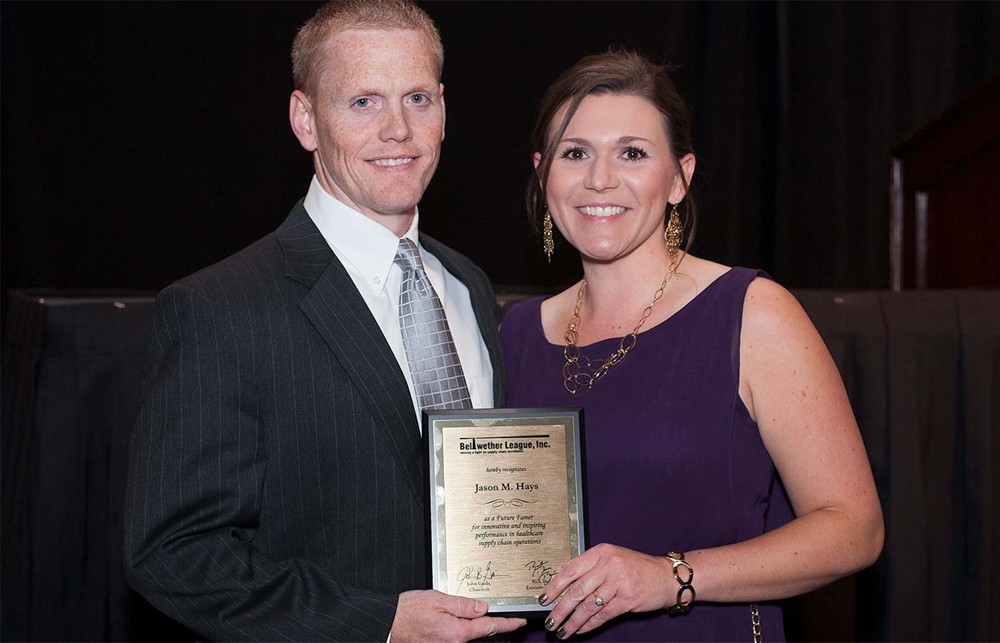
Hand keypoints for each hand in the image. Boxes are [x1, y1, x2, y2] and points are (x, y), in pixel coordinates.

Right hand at [390, 589, 525, 642]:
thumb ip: (463, 604)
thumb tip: (483, 607)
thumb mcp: (438, 599)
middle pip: (477, 631)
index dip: (508, 623)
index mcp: (457, 632)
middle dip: (482, 620)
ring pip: (465, 635)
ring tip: (447, 611)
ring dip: (465, 623)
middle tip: (475, 607)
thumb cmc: (407, 611)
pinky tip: (442, 619)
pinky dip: (455, 628)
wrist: (387, 625)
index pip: (490, 627)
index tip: (520, 621)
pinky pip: (454, 637)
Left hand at [537, 543, 672, 638]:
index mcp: (601, 552)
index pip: (570, 569)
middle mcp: (608, 565)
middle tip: (549, 621)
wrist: (666, 577)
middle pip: (576, 590)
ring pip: (588, 605)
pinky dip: (589, 624)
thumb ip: (591, 570)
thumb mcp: (613, 560)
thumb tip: (565, 589)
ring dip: (572, 621)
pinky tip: (580, 630)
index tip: (543, 599)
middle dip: (560, 609)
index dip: (554, 586)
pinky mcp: (627, 599)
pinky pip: (602, 615)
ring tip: (562, 631)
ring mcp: (618, 581)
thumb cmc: (637, 568)